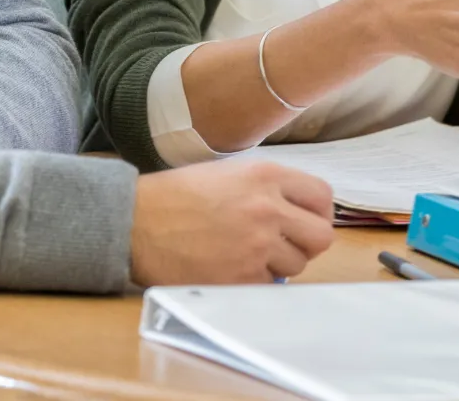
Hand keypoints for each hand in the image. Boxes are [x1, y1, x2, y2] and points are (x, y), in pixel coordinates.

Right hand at [130, 161, 334, 284]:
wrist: (135, 222)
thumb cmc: (175, 196)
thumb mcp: (228, 173)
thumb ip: (267, 187)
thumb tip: (297, 210)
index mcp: (266, 176)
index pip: (323, 196)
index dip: (318, 212)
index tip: (307, 220)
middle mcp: (267, 209)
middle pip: (321, 236)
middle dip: (307, 243)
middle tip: (287, 244)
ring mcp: (256, 246)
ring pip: (297, 265)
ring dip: (279, 264)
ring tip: (248, 254)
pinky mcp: (241, 278)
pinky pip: (269, 285)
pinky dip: (256, 281)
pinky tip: (231, 268)